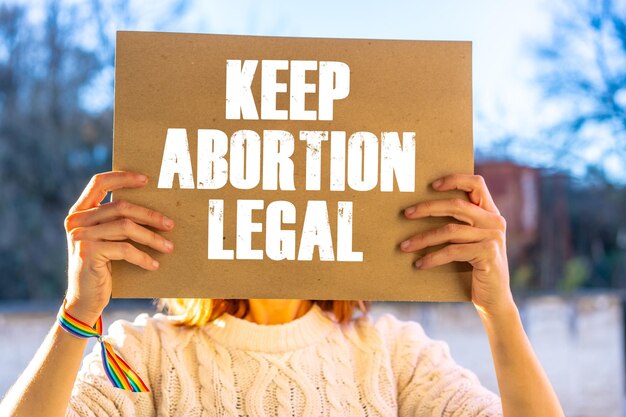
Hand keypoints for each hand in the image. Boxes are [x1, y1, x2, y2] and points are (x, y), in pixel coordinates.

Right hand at [63, 171, 174, 323]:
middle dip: (150, 215)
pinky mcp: (87, 252)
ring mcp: (80, 235)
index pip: (99, 183)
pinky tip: (154, 264)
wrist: (85, 299)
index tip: (147, 180)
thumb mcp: (108, 240)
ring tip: (169, 247)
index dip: (123, 178)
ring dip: (152, 238)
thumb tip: (155, 209)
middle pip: (120, 207)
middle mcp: (76, 220)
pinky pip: (124, 249)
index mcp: (80, 211)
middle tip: (170, 224)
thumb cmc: (104, 266)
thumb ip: (117, 222)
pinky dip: (143, 256)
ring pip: (126, 227)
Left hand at [400, 174, 514, 318]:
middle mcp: (494, 221)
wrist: (494, 299)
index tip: (431, 185)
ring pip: (450, 230)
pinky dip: (433, 257)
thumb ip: (458, 224)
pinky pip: (452, 251)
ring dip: (423, 238)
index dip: (455, 179)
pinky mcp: (487, 253)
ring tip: (404, 246)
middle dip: (427, 208)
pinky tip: (420, 264)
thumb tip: (419, 211)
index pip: (477, 183)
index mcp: (490, 213)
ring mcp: (493, 237)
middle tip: (405, 214)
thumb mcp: (469, 242)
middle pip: (456, 205)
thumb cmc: (474, 268)